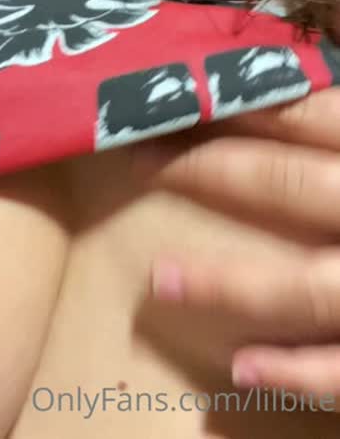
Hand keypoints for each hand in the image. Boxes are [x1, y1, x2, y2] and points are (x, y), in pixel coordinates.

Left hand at [133, 87, 339, 403]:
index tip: (173, 100)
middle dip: (207, 170)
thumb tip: (290, 85)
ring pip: (303, 286)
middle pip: (287, 184)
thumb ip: (336, 123)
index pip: (303, 116)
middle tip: (137, 160)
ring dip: (227, 284)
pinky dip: (298, 371)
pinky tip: (241, 369)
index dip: (235, 106)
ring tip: (159, 280)